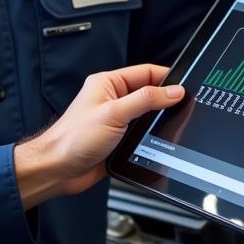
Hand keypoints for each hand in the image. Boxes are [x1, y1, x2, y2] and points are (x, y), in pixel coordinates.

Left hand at [13, 65, 183, 208]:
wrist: (57, 170)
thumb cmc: (73, 139)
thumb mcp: (114, 113)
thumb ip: (145, 100)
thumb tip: (173, 91)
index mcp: (108, 84)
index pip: (145, 72)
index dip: (166, 77)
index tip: (185, 84)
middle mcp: (112, 99)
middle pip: (148, 93)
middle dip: (165, 99)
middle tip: (185, 105)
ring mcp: (115, 120)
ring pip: (146, 115)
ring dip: (158, 120)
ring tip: (173, 124)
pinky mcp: (118, 140)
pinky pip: (141, 134)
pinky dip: (151, 137)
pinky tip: (159, 141)